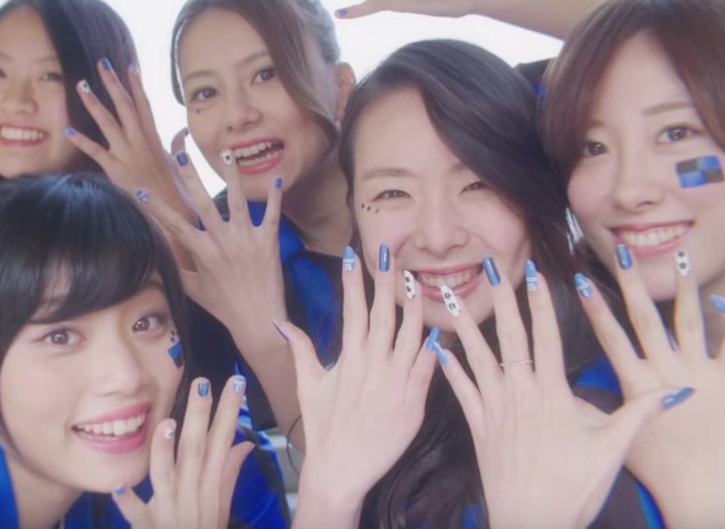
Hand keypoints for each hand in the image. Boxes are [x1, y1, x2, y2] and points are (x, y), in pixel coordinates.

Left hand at [64, 62, 192, 225]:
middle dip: (114, 84)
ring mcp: (128, 154)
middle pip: (125, 106)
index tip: (130, 66)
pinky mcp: (116, 170)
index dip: (137, 85)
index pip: (144, 106)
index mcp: (154, 138)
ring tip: (82, 84)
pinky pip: (95, 152)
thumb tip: (182, 132)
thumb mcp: (178, 163)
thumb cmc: (176, 189)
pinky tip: (68, 128)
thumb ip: (177, 145)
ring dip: (94, 103)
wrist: (172, 211)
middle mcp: (141, 141)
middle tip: (103, 64)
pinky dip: (81, 140)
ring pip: (108, 123)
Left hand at [114, 376, 254, 528]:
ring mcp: (170, 514)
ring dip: (167, 452)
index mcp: (210, 489)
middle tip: (203, 383)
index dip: (229, 413)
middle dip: (200, 417)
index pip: (222, 443)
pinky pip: (138, 516)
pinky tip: (120, 486)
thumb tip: (245, 443)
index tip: (236, 382)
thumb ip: (229, 475)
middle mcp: (193, 498)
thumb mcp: (221, 508)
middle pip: (196, 452)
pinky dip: (130, 502)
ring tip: (168, 424)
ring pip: (167, 478)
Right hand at [138, 150, 283, 340]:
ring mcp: (246, 239)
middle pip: (203, 202)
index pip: (174, 224)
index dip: (156, 208)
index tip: (142, 190)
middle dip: (190, 177)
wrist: (258, 319)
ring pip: (237, 200)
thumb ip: (176, 270)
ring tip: (227, 153)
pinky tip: (276, 178)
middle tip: (181, 153)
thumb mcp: (193, 290)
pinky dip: (275, 196)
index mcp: (202, 252)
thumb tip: (155, 261)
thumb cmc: (223, 306)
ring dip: (231, 175)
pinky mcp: (269, 241)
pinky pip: (272, 214)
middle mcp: (222, 241)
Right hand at [287, 245, 435, 528]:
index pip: (351, 310)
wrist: (340, 470)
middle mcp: (373, 365)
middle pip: (383, 314)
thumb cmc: (323, 428)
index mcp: (348, 358)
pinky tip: (442, 328)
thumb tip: (281, 322)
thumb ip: (300, 350)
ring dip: (414, 306)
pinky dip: (436, 347)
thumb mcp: (307, 385)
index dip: (353, 281)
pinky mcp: (414, 402)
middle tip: (390, 254)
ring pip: (411, 335)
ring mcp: (396, 382)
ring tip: (417, 280)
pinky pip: (429, 367)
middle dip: (386, 281)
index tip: (352, 255)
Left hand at [433, 257, 675, 528]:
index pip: (547, 338)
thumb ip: (639, 414)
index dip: (541, 304)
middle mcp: (520, 394)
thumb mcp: (613, 450)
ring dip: (465, 326)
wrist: (531, 524)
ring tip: (452, 297)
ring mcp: (495, 410)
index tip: (536, 274)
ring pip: (477, 359)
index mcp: (553, 394)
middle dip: (502, 299)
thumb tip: (675, 390)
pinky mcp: (478, 429)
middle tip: (490, 267)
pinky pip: (460, 392)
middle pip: (509, 337)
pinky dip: (448, 369)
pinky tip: (436, 349)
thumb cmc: (574, 490)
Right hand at [579, 248, 724, 527]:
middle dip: (631, 283)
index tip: (579, 278)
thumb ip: (593, 408)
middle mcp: (665, 372)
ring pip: (689, 322)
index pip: (610, 337)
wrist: (700, 489)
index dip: (594, 307)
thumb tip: (563, 390)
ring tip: (682, 259)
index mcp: (635, 383)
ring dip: (684, 289)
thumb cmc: (655, 468)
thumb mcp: (616, 437)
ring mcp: (699, 374)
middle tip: (623, 251)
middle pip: (645, 319)